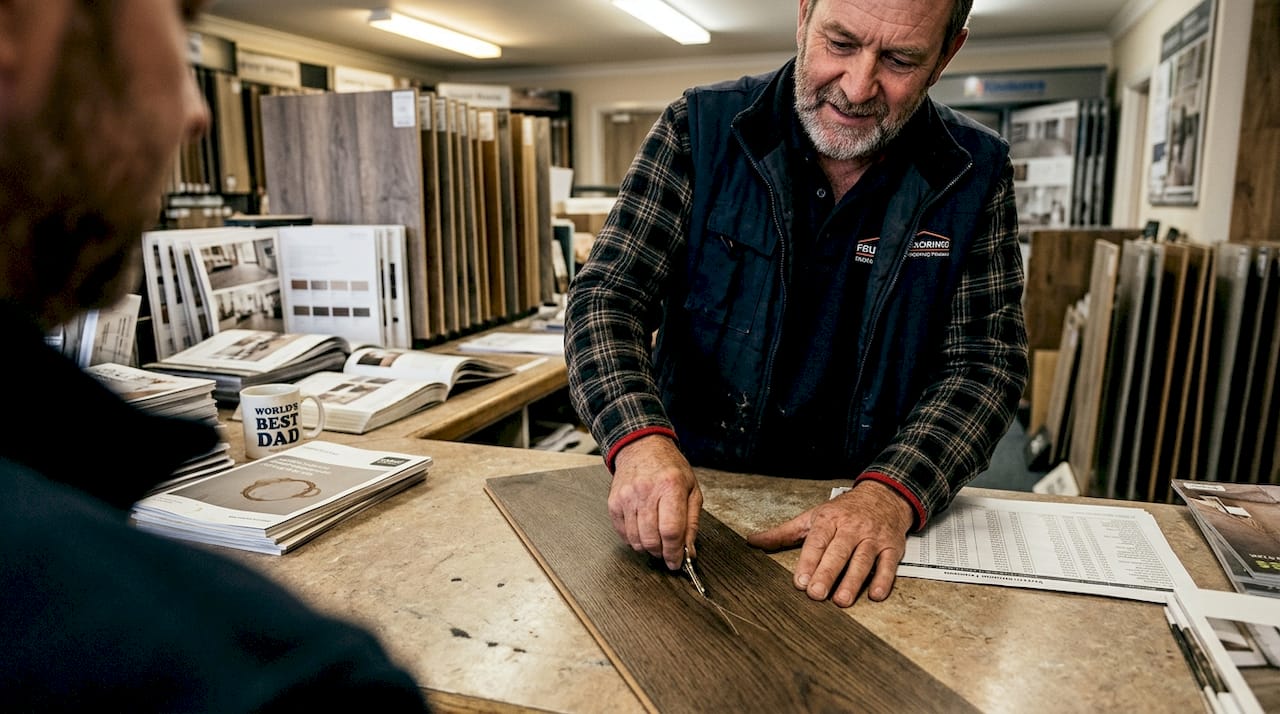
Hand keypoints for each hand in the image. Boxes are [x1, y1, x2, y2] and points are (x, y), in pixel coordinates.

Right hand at [610, 434, 701, 569]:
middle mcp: (647, 491)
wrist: (642, 448)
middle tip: (667, 552)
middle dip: (661, 553)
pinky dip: (633, 539)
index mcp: (671, 487)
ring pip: (636, 539)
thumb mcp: (692, 490)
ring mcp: (627, 497)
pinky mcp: (614, 502)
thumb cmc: (669, 468)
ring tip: (656, 541)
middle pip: (652, 539)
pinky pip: (622, 533)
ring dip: (647, 548)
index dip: (674, 553)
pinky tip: (642, 531)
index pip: (671, 530)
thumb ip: (692, 523)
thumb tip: (688, 552)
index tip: (676, 562)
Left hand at [746, 480, 912, 606]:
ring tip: (841, 600)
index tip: (799, 581)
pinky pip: (889, 564)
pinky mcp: (892, 547)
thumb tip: (753, 541)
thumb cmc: (844, 511)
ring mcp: (873, 538)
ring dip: (853, 581)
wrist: (883, 496)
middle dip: (827, 573)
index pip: (817, 542)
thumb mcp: (812, 517)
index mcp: (830, 520)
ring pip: (863, 560)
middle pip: (839, 552)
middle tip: (816, 594)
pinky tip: (875, 595)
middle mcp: (852, 528)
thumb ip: (784, 533)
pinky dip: (883, 580)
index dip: (808, 561)